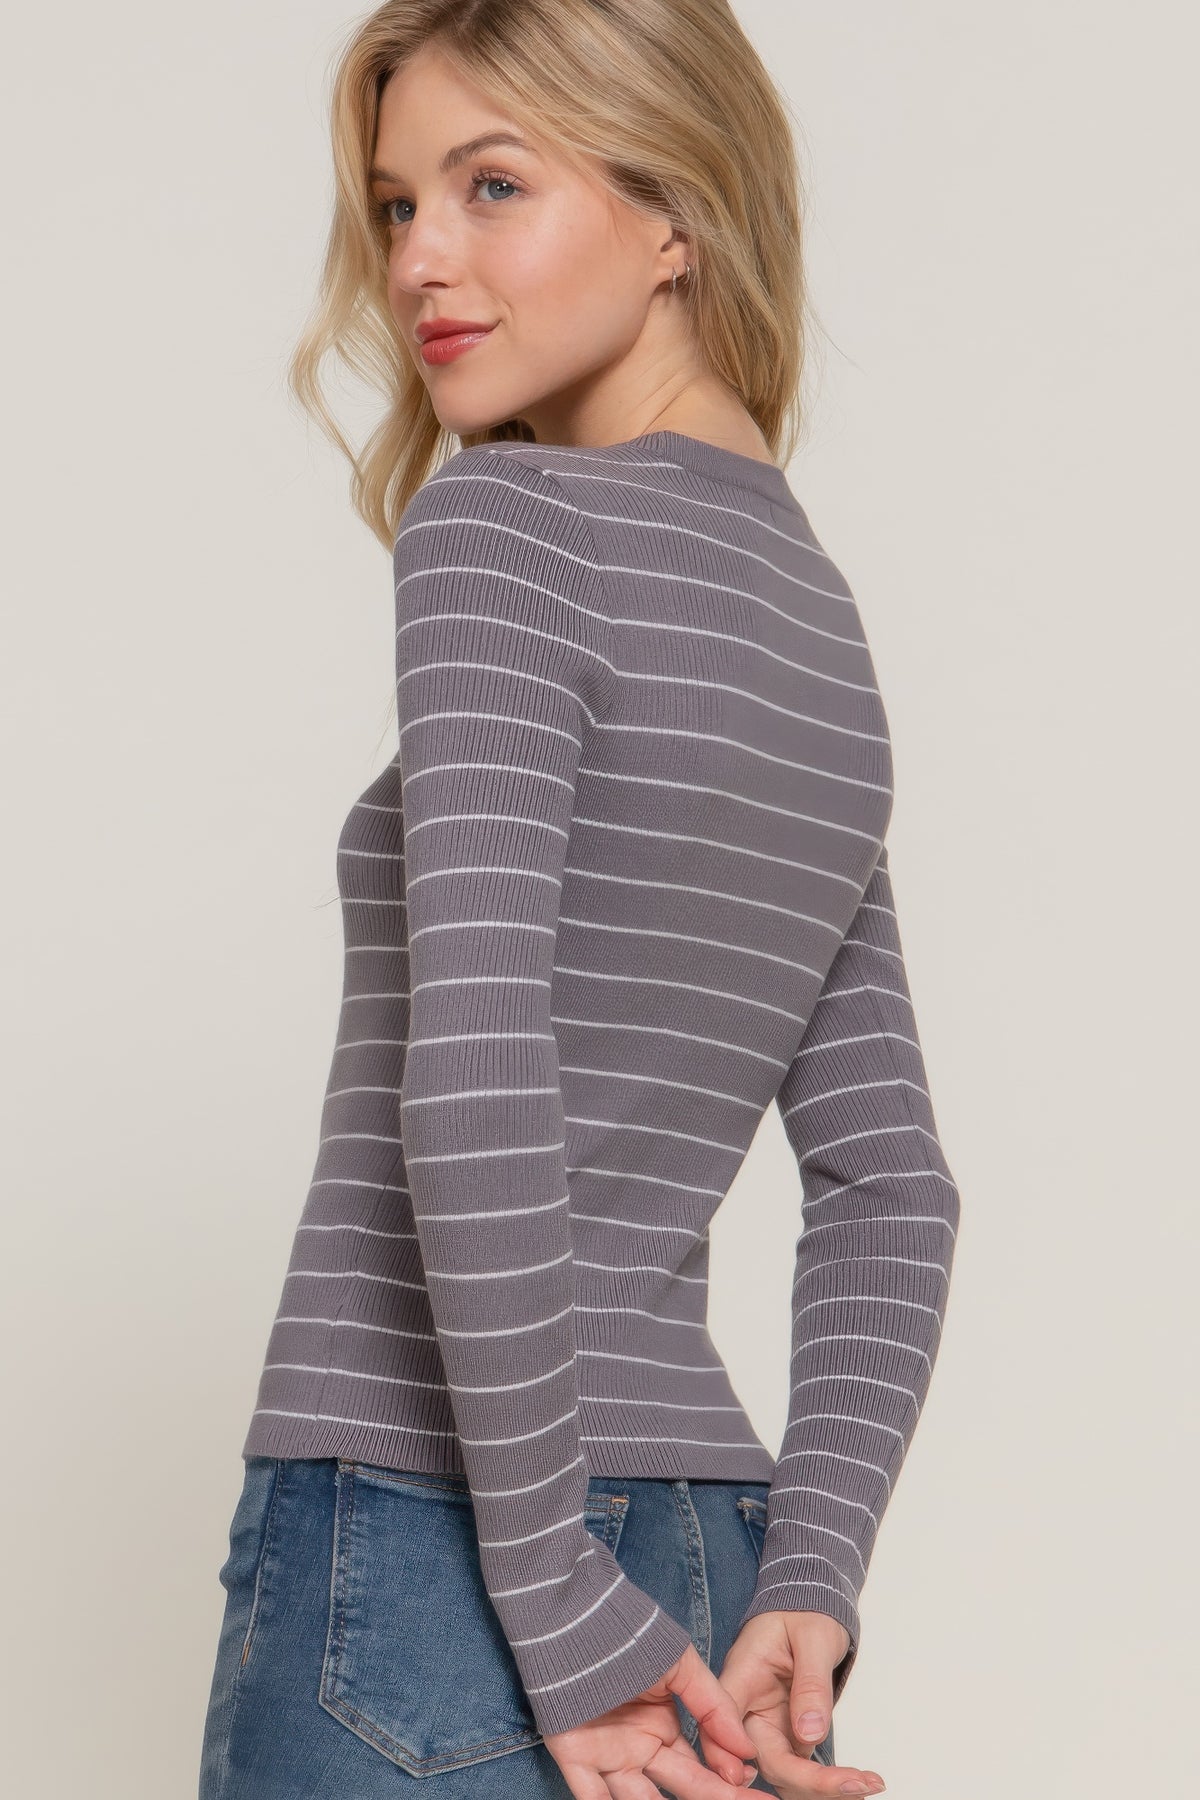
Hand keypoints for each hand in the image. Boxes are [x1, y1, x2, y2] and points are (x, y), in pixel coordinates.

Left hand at [542, 1639, 761, 1798]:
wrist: (575, 1616)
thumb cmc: (628, 1633)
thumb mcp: (679, 1664)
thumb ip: (713, 1705)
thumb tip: (748, 1749)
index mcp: (663, 1728)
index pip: (701, 1767)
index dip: (726, 1779)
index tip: (749, 1782)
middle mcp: (638, 1749)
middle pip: (681, 1786)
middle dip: (715, 1796)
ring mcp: (607, 1757)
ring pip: (640, 1799)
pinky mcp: (574, 1758)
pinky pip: (591, 1796)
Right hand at [717, 1613, 885, 1797]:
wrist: (810, 1605)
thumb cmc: (804, 1612)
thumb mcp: (813, 1638)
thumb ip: (811, 1684)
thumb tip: (810, 1734)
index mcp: (741, 1678)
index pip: (723, 1727)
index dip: (737, 1760)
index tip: (780, 1776)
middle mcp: (749, 1709)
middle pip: (762, 1760)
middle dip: (807, 1782)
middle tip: (856, 1784)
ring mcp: (768, 1725)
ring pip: (783, 1774)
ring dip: (821, 1789)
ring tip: (865, 1784)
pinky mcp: (787, 1735)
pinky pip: (801, 1769)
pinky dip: (828, 1781)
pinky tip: (859, 1781)